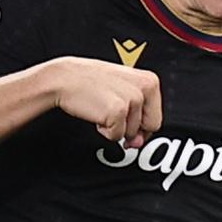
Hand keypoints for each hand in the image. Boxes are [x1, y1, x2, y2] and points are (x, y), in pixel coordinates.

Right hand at [49, 57, 163, 149]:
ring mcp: (132, 99)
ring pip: (132, 133)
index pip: (156, 117)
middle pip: (150, 128)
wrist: (65, 78)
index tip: (127, 117)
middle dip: (132, 128)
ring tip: (102, 106)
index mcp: (150, 80)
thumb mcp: (122, 93)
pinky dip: (104, 131)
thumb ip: (138, 117)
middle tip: (113, 112)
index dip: (141, 125)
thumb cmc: (91, 82)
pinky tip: (96, 112)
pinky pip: (116, 136)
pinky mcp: (118, 111)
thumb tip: (138, 143)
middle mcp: (145, 88)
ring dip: (115, 127)